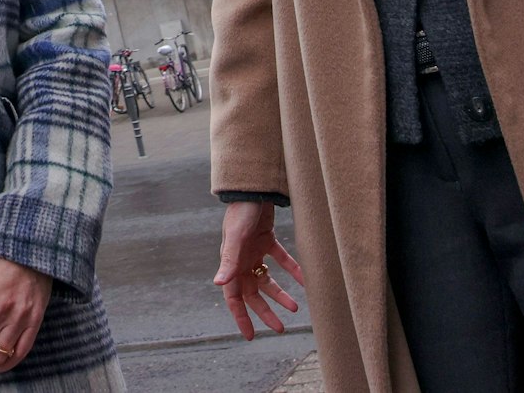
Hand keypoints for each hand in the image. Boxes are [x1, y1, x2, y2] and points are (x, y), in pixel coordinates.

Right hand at [213, 200, 303, 338]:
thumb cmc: (241, 213)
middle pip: (254, 294)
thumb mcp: (235, 238)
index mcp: (231, 263)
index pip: (234, 297)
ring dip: (280, 294)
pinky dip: (292, 270)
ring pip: (268, 279)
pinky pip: (281, 260)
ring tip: (296, 307)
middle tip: (281, 328)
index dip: (241, 317)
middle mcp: (241, 260)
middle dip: (266, 312)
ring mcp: (254, 250)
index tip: (251, 336)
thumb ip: (228, 261)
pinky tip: (305, 279)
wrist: (252, 188)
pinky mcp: (267, 239)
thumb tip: (218, 284)